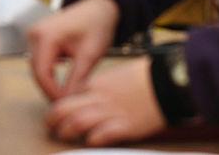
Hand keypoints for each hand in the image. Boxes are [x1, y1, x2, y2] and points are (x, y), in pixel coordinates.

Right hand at [28, 0, 118, 100]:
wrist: (98, 8)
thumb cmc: (96, 25)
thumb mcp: (89, 54)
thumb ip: (77, 79)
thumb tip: (68, 101)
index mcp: (45, 36)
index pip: (42, 73)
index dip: (52, 92)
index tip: (66, 104)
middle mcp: (35, 34)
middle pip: (37, 71)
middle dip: (50, 89)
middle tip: (66, 104)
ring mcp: (34, 35)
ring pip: (37, 68)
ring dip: (49, 83)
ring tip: (65, 96)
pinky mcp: (38, 38)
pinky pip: (40, 61)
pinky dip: (49, 74)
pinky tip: (61, 84)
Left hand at [46, 57, 166, 145]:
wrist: (167, 80)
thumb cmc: (145, 77)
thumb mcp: (116, 77)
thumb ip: (101, 89)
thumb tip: (88, 98)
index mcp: (97, 85)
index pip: (68, 97)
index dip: (58, 109)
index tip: (55, 116)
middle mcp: (100, 98)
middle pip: (66, 110)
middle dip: (53, 121)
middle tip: (50, 128)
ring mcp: (111, 112)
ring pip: (78, 122)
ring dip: (67, 132)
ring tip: (64, 137)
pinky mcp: (125, 126)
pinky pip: (102, 135)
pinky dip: (93, 140)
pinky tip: (91, 142)